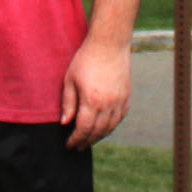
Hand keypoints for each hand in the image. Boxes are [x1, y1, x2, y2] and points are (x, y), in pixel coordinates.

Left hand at [58, 35, 131, 149]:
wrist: (109, 44)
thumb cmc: (86, 59)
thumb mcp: (70, 78)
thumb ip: (68, 103)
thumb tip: (65, 123)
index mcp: (92, 101)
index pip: (84, 129)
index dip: (76, 140)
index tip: (70, 145)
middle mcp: (108, 105)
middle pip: (98, 132)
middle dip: (87, 141)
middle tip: (79, 146)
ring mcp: (119, 102)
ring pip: (110, 128)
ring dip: (99, 137)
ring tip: (90, 139)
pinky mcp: (126, 97)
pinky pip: (119, 119)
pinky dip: (111, 126)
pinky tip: (104, 127)